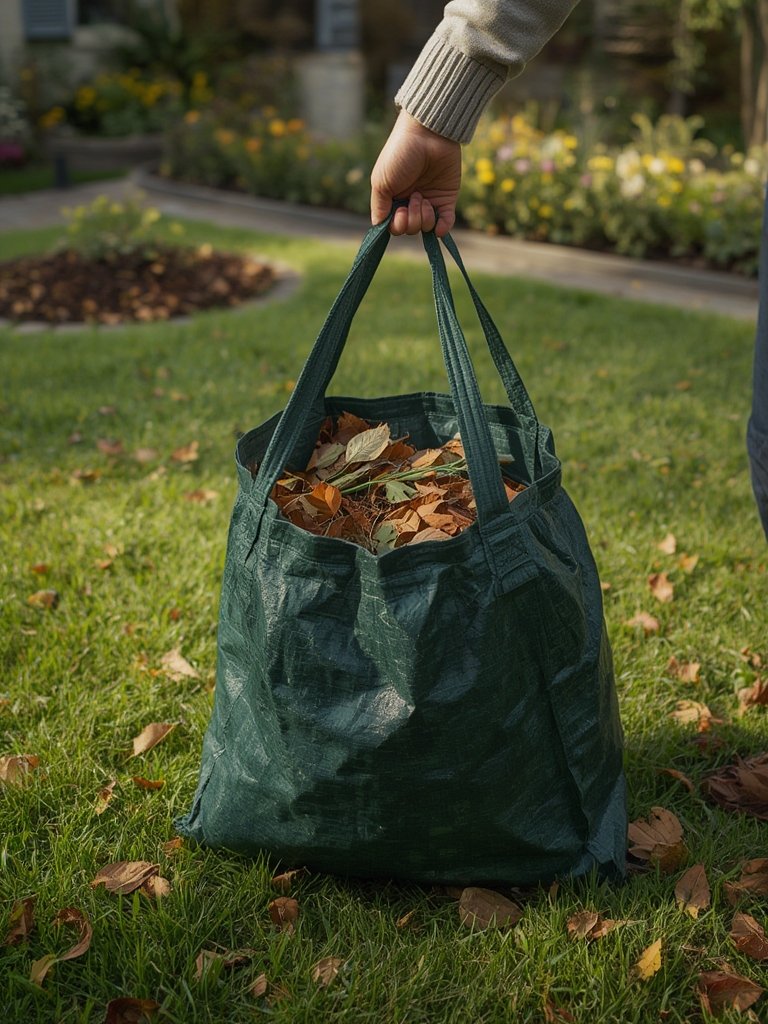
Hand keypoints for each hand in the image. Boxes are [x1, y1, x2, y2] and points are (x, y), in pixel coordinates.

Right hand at [370, 110, 460, 237]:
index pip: (394, 226)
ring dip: (424, 218)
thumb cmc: (400, 154)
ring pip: (426, 227)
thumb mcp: (381, 182)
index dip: (397, 225)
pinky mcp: (447, 198)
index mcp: (393, 198)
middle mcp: (410, 202)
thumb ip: (379, 207)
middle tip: (414, 197)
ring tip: (423, 198)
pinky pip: (445, 223)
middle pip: (410, 228)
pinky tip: (439, 227)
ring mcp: (429, 201)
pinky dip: (442, 228)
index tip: (399, 212)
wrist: (427, 134)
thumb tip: (379, 227)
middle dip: (411, 219)